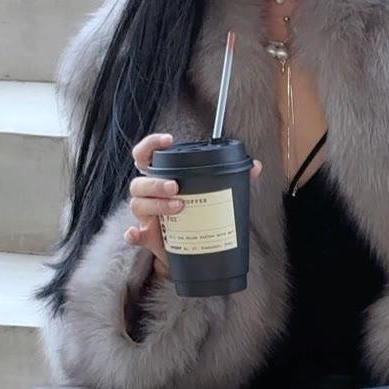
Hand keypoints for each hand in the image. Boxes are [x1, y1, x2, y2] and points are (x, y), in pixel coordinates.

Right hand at [126, 133, 262, 280]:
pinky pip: (134, 235)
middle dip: (157, 182)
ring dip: (156, 204)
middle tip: (176, 187)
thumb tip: (255, 166)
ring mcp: (145, 216)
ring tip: (179, 206)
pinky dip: (133, 234)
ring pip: (139, 204)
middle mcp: (148, 194)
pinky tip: (138, 234)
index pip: (145, 156)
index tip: (168, 140)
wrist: (191, 247)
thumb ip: (231, 178)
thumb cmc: (197, 213)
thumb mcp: (212, 194)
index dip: (151, 144)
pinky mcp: (147, 237)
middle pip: (140, 182)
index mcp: (160, 178)